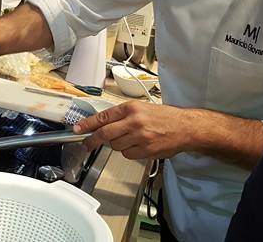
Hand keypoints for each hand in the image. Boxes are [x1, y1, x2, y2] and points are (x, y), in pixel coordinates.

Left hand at [74, 101, 191, 159]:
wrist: (186, 127)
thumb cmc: (165, 117)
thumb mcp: (142, 108)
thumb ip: (122, 115)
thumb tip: (101, 124)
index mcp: (132, 108)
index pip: (103, 116)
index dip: (87, 124)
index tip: (77, 129)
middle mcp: (134, 122)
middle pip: (105, 134)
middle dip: (92, 140)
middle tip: (85, 144)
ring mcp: (140, 137)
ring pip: (116, 146)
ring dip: (117, 145)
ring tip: (130, 139)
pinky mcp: (146, 151)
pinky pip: (128, 154)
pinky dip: (129, 152)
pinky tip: (139, 145)